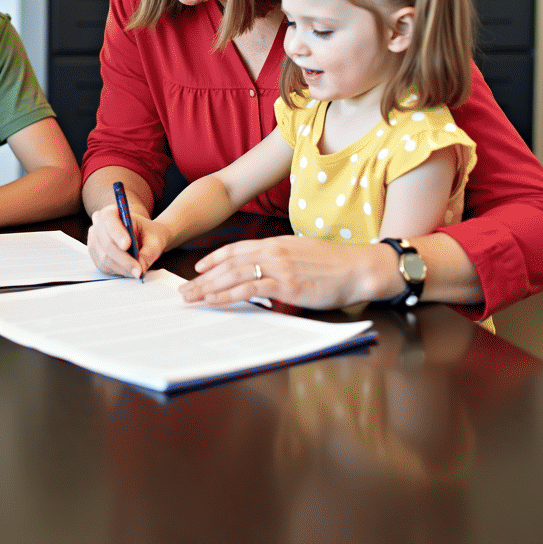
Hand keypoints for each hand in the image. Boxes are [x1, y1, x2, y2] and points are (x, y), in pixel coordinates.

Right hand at [86, 202, 166, 278]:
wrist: (144, 237)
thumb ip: (149, 251)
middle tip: (139, 269)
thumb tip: (141, 265)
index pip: (108, 219)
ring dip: (123, 267)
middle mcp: (99, 225)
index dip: (116, 232)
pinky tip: (130, 270)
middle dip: (123, 258)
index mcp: (112, 212)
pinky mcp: (95, 255)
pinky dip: (119, 271)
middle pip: (106, 243)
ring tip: (138, 271)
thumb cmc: (147, 233)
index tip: (127, 245)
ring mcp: (95, 240)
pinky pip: (104, 266)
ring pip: (105, 257)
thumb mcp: (155, 239)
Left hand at [181, 236, 399, 308]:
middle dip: (203, 278)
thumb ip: (280, 260)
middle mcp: (273, 251)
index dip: (214, 258)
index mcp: (276, 243)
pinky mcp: (286, 284)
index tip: (199, 268)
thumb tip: (264, 271)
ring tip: (191, 297)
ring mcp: (278, 267)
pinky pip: (249, 288)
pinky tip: (214, 300)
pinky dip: (228, 294)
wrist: (357, 268)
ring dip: (208, 287)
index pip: (236, 249)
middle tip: (185, 291)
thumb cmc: (334, 265)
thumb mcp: (301, 254)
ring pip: (233, 274)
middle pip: (228, 263)